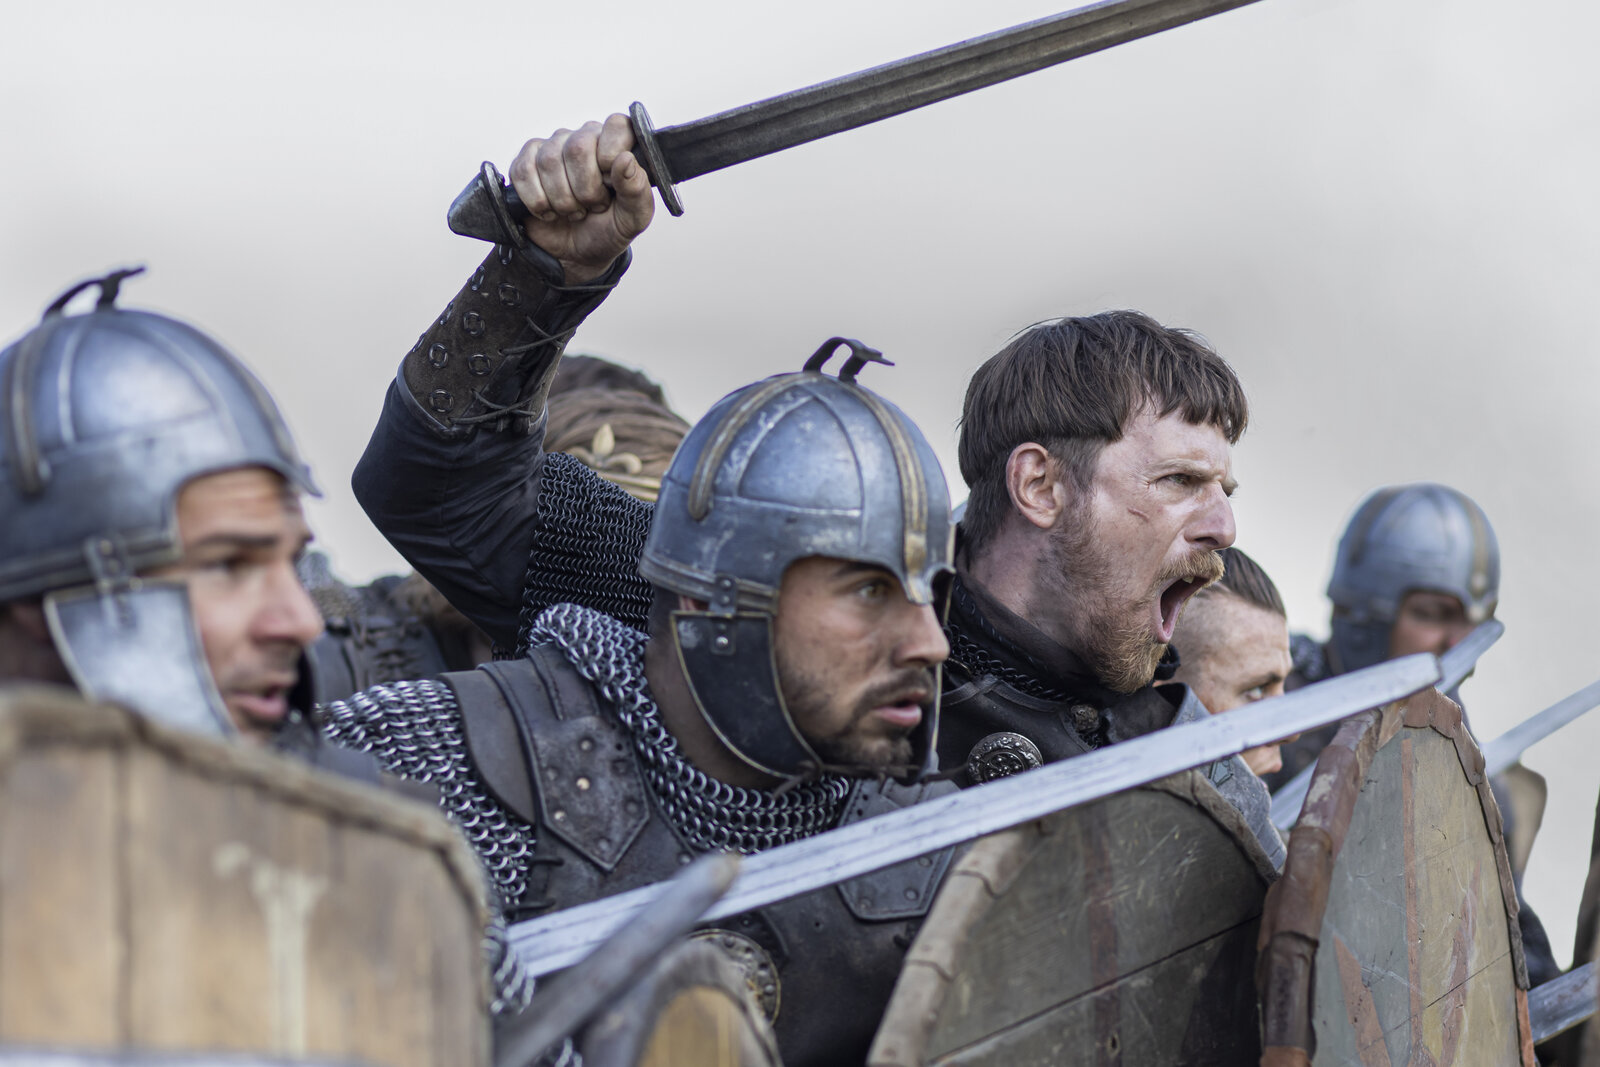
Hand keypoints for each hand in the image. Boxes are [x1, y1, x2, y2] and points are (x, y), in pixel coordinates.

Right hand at [509, 114, 654, 283]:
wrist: (577, 254)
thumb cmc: (609, 229)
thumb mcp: (634, 218)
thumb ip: (637, 189)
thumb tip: (625, 160)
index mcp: (617, 143)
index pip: (615, 125)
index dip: (611, 156)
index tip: (611, 184)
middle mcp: (584, 137)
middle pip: (578, 148)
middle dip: (586, 189)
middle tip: (593, 206)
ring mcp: (552, 147)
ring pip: (549, 162)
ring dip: (563, 200)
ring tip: (574, 211)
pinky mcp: (526, 162)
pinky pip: (523, 171)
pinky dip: (537, 201)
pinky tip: (550, 211)